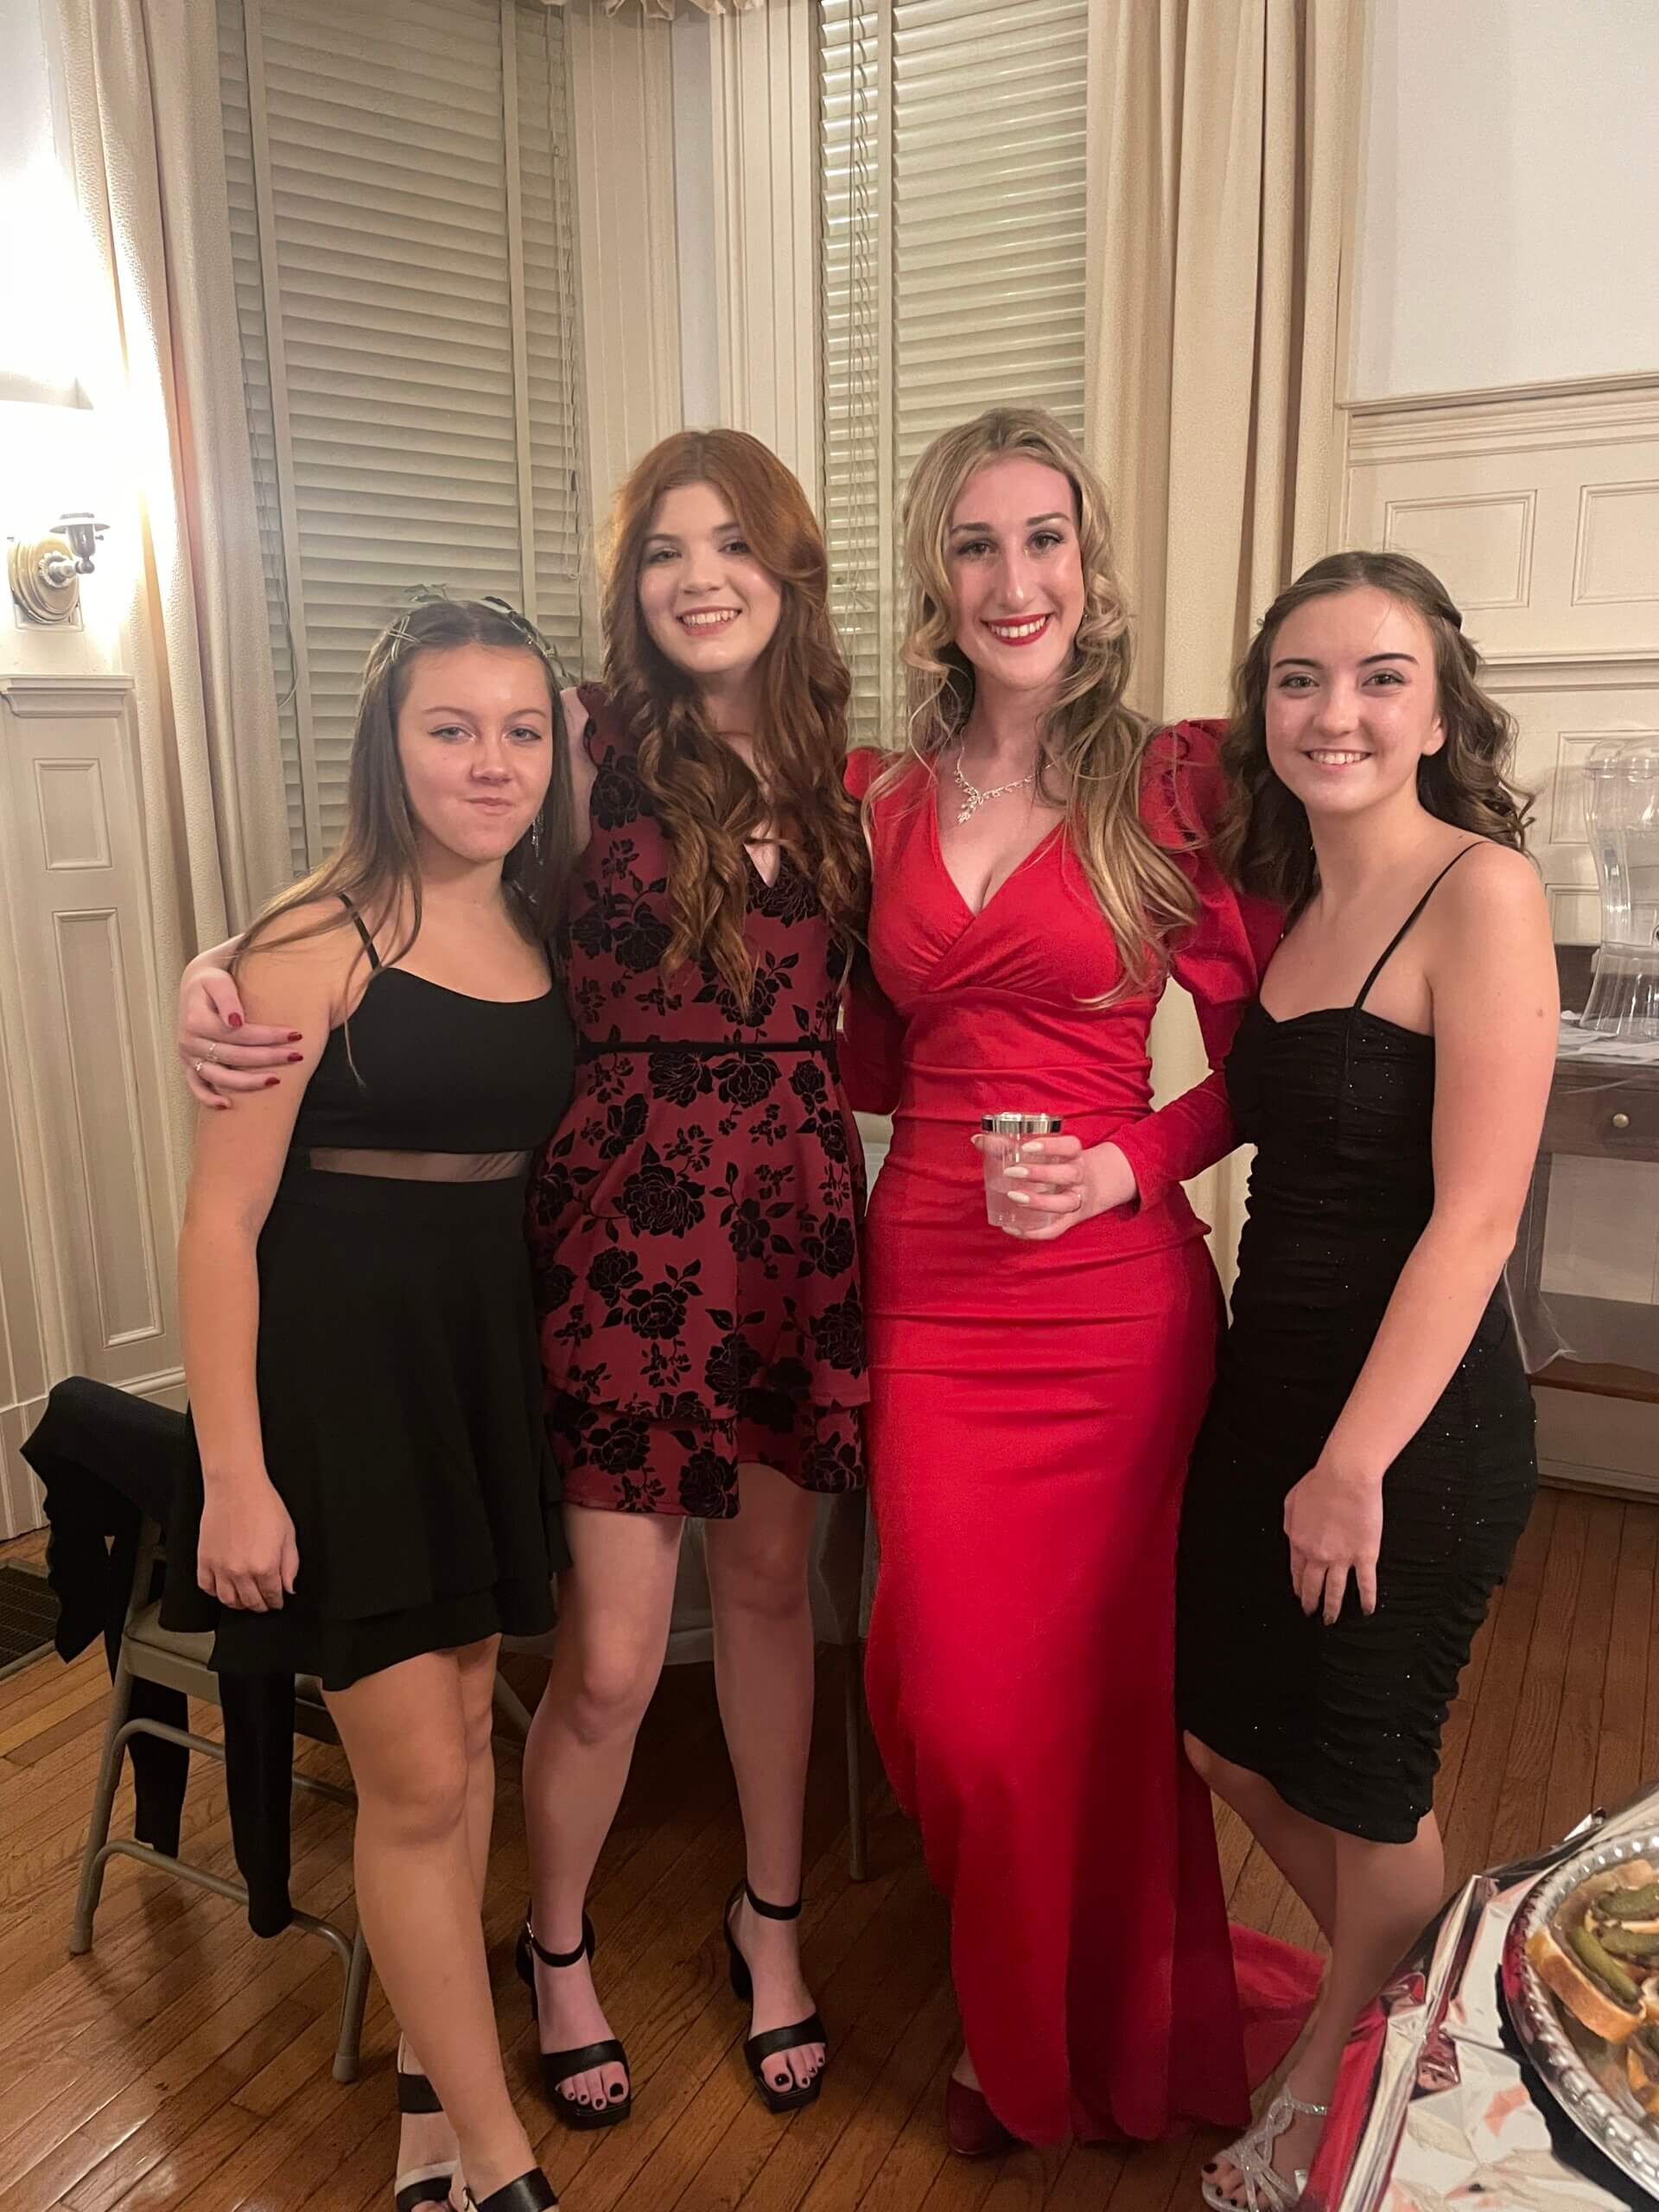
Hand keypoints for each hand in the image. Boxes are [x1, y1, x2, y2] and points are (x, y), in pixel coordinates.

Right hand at [179, 961, 302, 1107]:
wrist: (195, 985)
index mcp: (196, 1021)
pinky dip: (208, 1098)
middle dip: (268, 1057)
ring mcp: (189, 1056)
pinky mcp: (190, 1064)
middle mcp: (189, 1042)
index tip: (295, 1035)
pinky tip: (227, 1105)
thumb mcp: (218, 980)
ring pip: (219, 1077)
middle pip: (234, 1056)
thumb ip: (227, 998)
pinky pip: (196, 1086)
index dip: (268, 1036)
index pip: (239, 1034)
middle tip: (297, 1055)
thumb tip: (236, 1021)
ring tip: (276, 1080)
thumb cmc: (212, 980)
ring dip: (248, 1082)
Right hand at [197, 1473, 298, 1611]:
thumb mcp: (288, 1534)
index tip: (278, 1601)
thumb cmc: (263, 1504)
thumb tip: (289, 1586)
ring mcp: (220, 1568)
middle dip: (261, 1606)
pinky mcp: (204, 1560)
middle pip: (251, 1602)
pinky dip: (215, 1592)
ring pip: (228, 1600)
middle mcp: (241, 1571)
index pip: (272, 1596)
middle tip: (264, 1604)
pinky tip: (223, 1588)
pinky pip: (206, 1586)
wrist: (236, 1487)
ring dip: (239, 1604)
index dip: (277, 1601)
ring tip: (245, 1601)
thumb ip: (291, 1564)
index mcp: (265, 1566)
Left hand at [970, 1134, 1138, 1240]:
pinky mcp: (1070, 1220)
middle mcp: (1079, 1176)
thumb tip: (978, 1140)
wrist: (1091, 1186)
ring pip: (1065, 1203)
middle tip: (1012, 1172)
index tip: (1027, 1147)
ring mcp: (1077, 1199)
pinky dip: (1036, 1232)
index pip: (1070, 1146)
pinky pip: (1057, 1229)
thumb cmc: (1056, 1164)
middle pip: (1068, 1174)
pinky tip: (1012, 1228)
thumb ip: (1008, 1145)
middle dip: (1040, 1173)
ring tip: (1014, 1197)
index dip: (1051, 1146)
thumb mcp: (1041, 1152)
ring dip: (1040, 1202)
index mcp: (1074, 1155)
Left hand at [1284, 1459, 1383, 1622]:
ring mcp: (1342, 1558)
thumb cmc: (1319, 1483)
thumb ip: (1290, 1525)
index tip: (1299, 1594)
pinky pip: (1365, 1583)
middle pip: (1312, 1585)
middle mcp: (1318, 1555)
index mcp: (1299, 1542)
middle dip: (1311, 1602)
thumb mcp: (1291, 1502)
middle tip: (1312, 1613)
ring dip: (1332, 1608)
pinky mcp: (1365, 1555)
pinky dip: (1366, 1599)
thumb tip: (1292, 1539)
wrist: (1345, 1476)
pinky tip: (1366, 1609)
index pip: (1296, 1571)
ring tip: (1331, 1620)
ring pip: (1335, 1591)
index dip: (1298, 1585)